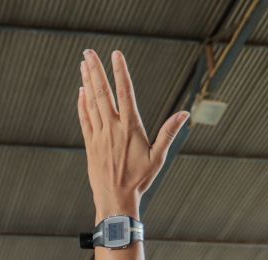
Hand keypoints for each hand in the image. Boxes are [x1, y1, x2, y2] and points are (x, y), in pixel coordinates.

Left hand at [78, 50, 188, 218]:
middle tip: (89, 52)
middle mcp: (113, 128)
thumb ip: (169, 132)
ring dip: (87, 81)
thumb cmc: (139, 180)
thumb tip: (185, 114)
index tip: (115, 55)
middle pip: (102, 92)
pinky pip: (85, 119)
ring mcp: (99, 135)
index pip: (125, 92)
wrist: (115, 200)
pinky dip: (82, 104)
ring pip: (91, 103)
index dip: (120, 72)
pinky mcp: (90, 144)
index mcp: (130, 127)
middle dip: (96, 70)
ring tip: (84, 64)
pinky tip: (81, 91)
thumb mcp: (158, 156)